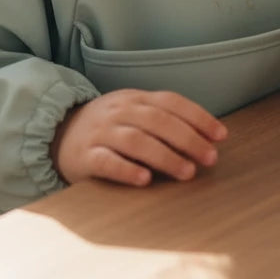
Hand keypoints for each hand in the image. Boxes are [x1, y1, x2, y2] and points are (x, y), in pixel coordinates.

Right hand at [50, 89, 227, 187]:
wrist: (58, 133)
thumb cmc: (110, 127)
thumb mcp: (135, 113)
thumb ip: (164, 120)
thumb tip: (206, 138)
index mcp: (136, 98)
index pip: (172, 102)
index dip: (199, 117)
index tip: (221, 135)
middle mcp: (120, 111)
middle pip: (158, 121)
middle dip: (188, 139)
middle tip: (210, 158)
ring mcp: (101, 132)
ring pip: (136, 140)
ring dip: (165, 156)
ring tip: (187, 172)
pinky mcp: (85, 156)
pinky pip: (106, 161)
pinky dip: (127, 169)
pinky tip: (144, 180)